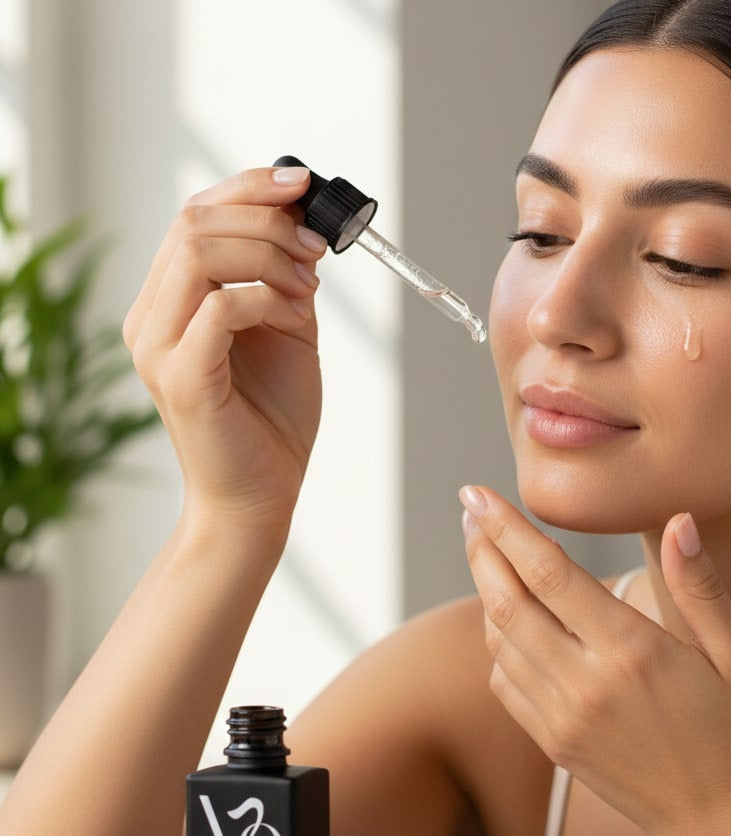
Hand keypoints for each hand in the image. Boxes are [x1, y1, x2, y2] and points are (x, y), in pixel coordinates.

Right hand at [124, 166, 325, 530]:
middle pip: (193, 223)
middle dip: (268, 221)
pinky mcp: (182, 378)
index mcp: (169, 302)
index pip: (193, 216)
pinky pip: (221, 309)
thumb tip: (306, 226)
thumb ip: (286, 280)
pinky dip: (267, 301)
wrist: (261, 494)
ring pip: (199, 254)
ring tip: (308, 290)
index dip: (249, 188)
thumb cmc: (271, 418)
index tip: (303, 184)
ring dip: (269, 258)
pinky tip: (296, 322)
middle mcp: (150, 318)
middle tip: (317, 248)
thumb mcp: (287, 331)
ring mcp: (158, 348)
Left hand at [459, 484, 730, 835]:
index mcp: (630, 651)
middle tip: (471, 509)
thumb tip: (679, 521)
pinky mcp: (552, 741)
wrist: (717, 826)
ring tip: (486, 551)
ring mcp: (561, 717)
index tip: (477, 493)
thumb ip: (699, 586)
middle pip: (507, 600)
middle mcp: (584, 683)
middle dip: (481, 548)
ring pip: (499, 639)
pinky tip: (509, 617)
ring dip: (486, 589)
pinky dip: (497, 641)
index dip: (507, 527)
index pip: (549, 573)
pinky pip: (505, 681)